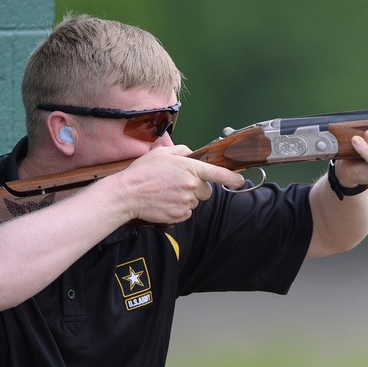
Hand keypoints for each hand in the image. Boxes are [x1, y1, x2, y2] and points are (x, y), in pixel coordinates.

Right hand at [111, 145, 244, 222]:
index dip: (233, 178)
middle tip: (179, 184)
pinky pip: (186, 212)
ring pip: (195, 202)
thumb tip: (192, 154)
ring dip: (187, 198)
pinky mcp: (179, 215)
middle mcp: (192, 186)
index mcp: (190, 168)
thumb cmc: (142, 172)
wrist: (126, 194)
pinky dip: (179, 208)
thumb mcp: (162, 153)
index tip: (240, 181)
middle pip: (207, 191)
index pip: (219, 174)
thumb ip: (182, 151)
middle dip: (198, 188)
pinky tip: (165, 202)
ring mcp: (186, 202)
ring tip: (167, 192)